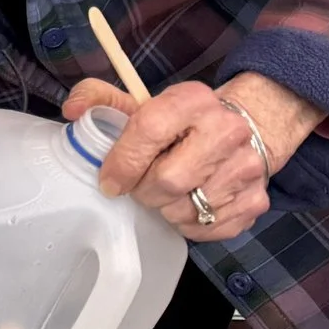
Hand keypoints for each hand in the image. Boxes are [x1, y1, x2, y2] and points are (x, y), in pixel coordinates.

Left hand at [59, 73, 318, 241]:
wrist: (249, 127)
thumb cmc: (182, 122)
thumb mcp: (142, 102)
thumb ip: (101, 100)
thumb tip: (72, 110)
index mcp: (194, 100)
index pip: (150, 130)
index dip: (122, 162)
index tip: (109, 180)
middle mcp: (227, 130)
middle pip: (168, 180)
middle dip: (143, 191)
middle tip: (140, 187)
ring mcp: (247, 167)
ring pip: (187, 209)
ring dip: (165, 209)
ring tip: (165, 194)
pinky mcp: (256, 200)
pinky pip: (208, 228)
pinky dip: (189, 225)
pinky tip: (188, 205)